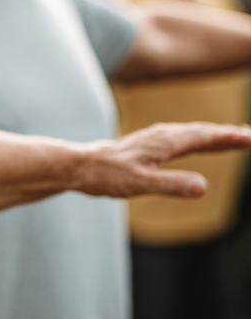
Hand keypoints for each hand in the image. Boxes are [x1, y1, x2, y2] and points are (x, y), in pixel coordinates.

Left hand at [77, 122, 250, 198]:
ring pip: (195, 134)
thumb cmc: (109, 175)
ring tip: (238, 137)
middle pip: (204, 132)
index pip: (206, 137)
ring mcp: (157, 139)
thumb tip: (204, 186)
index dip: (231, 137)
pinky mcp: (152, 145)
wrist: (84, 166)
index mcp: (166, 141)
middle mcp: (164, 135)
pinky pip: (185, 139)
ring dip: (218, 135)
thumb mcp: (141, 184)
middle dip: (230, 133)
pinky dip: (202, 139)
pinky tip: (205, 143)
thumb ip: (172, 184)